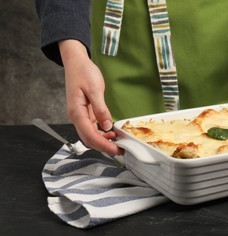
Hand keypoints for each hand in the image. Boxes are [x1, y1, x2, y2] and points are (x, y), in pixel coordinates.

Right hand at [59, 40, 122, 154]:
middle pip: (89, 139)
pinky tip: (111, 133)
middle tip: (121, 150)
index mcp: (76, 112)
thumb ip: (101, 108)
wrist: (76, 63)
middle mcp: (76, 117)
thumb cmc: (83, 73)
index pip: (90, 135)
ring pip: (90, 136)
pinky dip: (102, 134)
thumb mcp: (95, 89)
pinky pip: (92, 128)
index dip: (103, 145)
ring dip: (103, 142)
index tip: (116, 150)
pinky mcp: (85, 113)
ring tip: (119, 143)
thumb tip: (107, 125)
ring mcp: (80, 116)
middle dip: (104, 147)